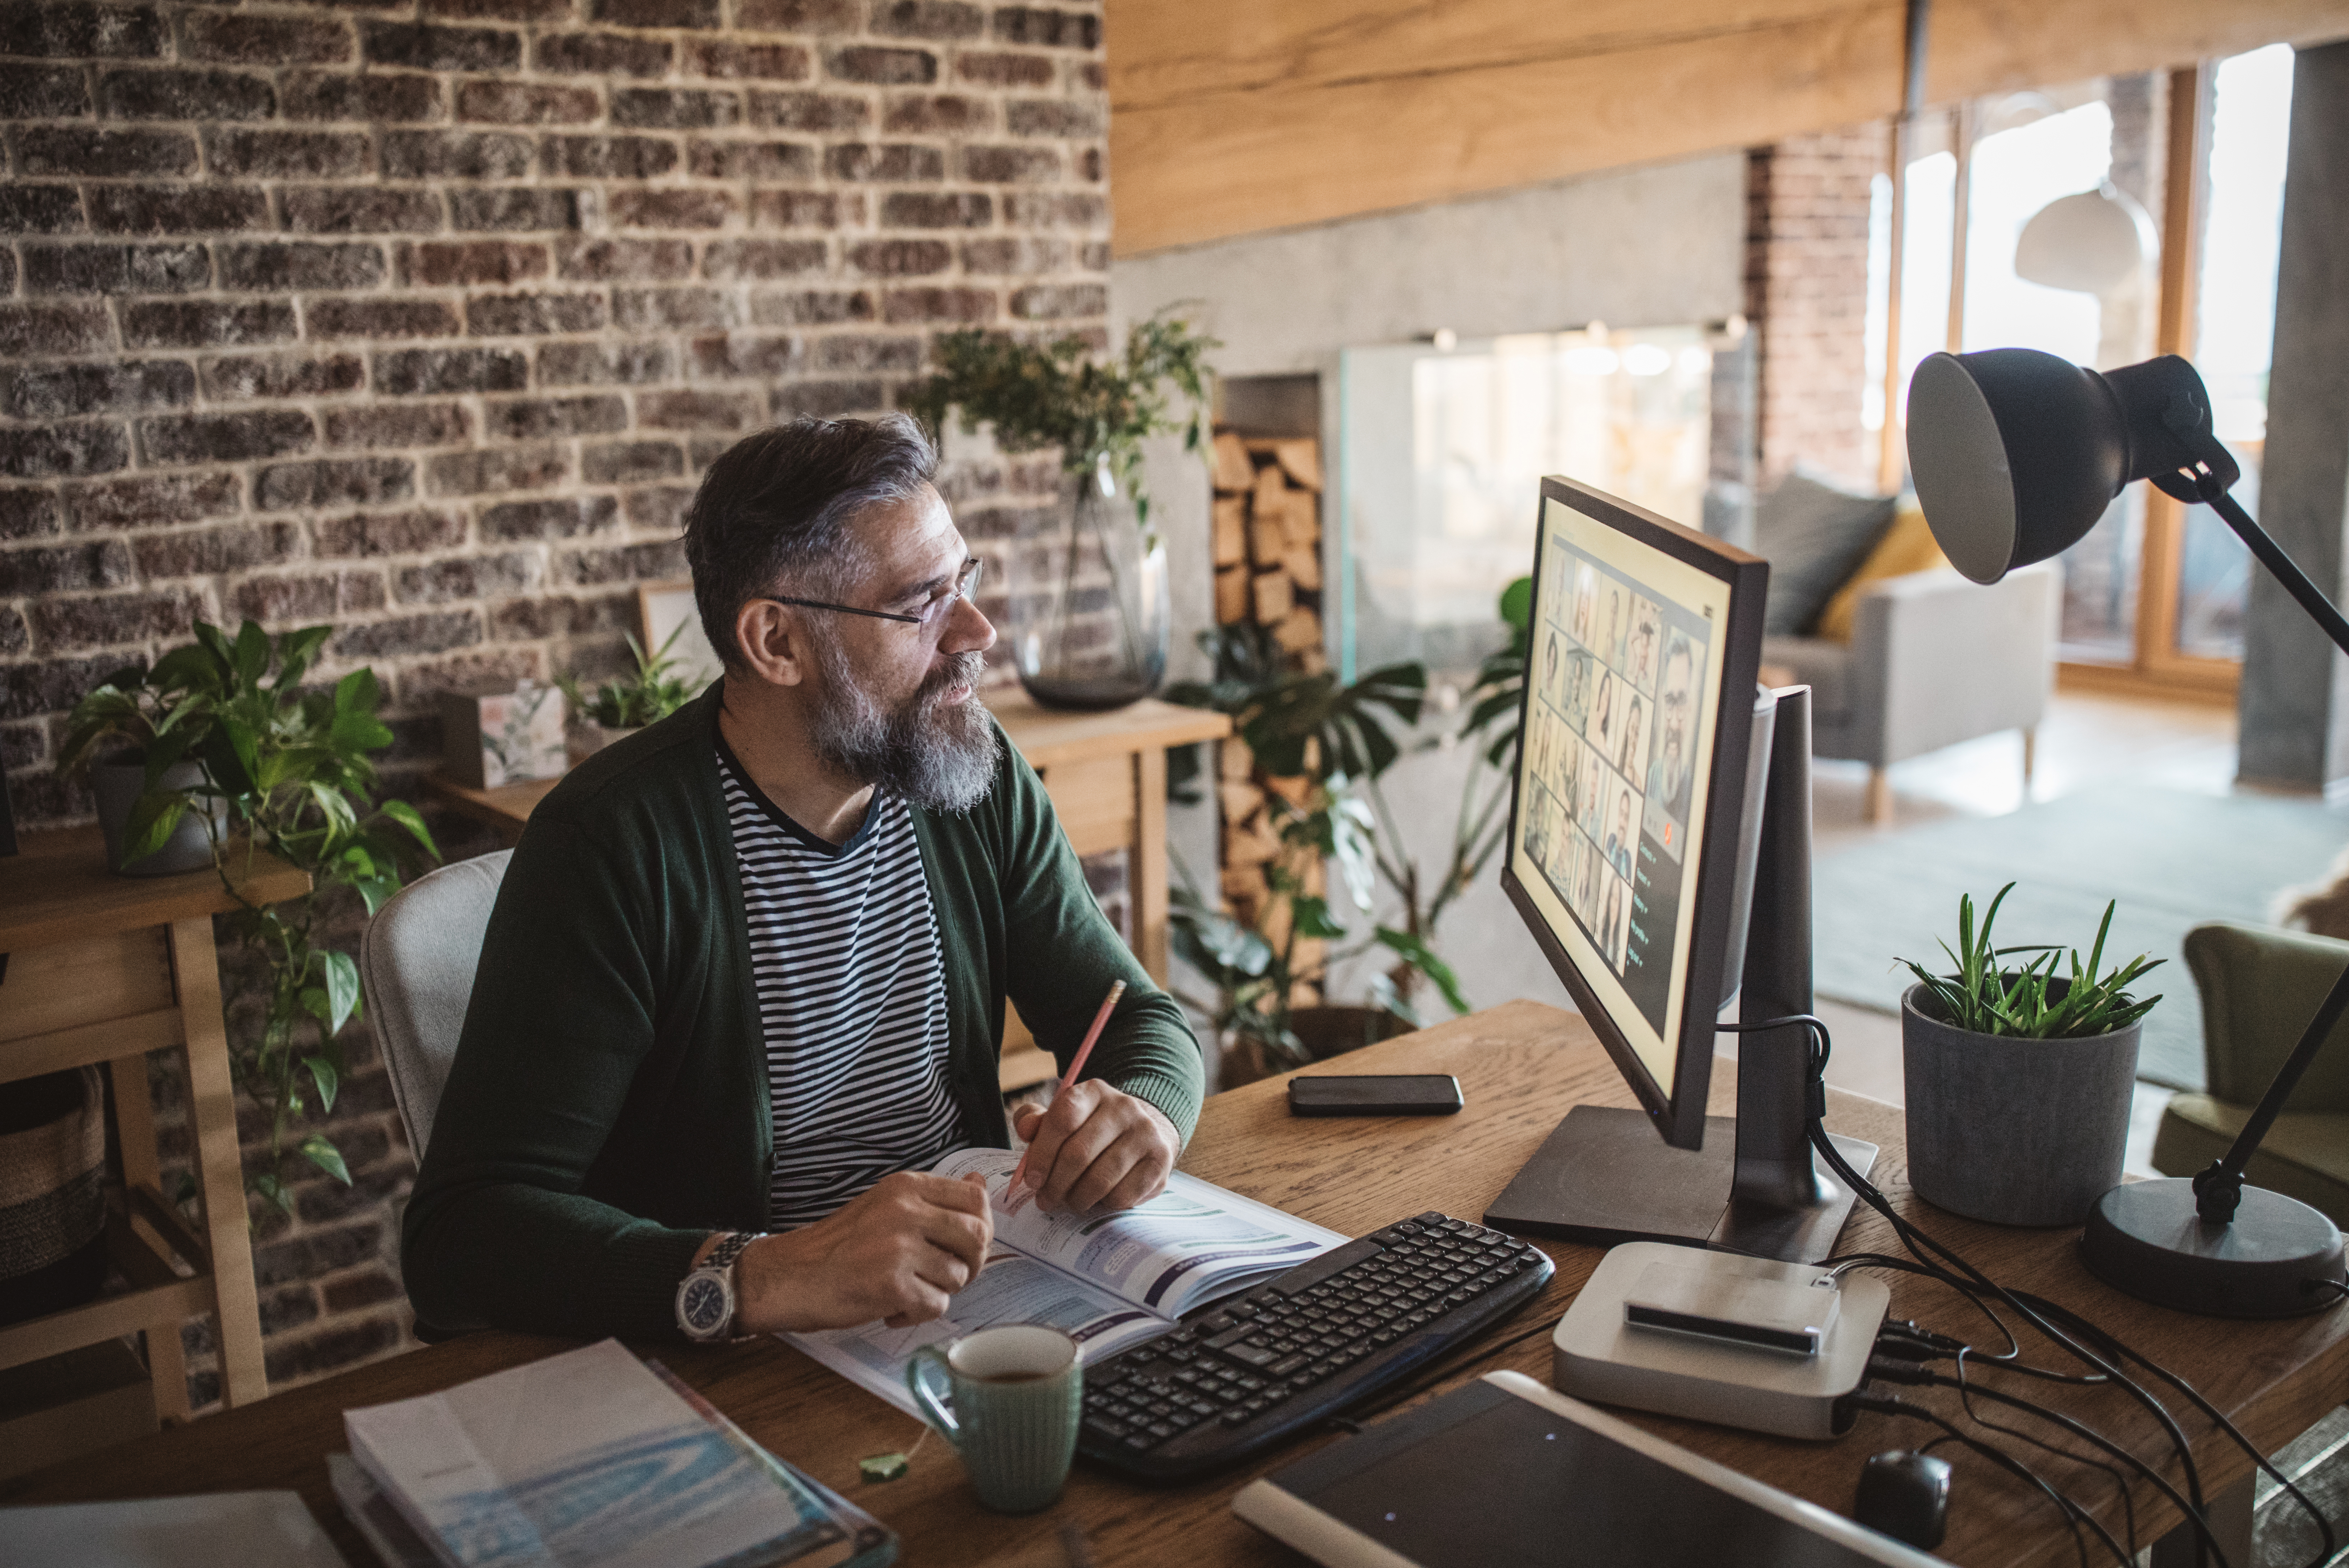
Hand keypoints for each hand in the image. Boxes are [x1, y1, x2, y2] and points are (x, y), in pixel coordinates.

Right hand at [720, 1171, 992, 1332]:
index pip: (975, 1200)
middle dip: (970, 1264)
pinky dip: (917, 1315)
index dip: (980, 1228)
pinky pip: (936, 1306)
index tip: (962, 1246)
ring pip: (958, 1276)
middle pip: (978, 1237)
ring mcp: (899, 1247)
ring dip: (937, 1292)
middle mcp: (905, 1211)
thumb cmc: (839, 1246)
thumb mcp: (885, 1206)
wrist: (791, 1276)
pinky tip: (891, 1309)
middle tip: (941, 1275)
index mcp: (906, 1187)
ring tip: (905, 1290)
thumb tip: (979, 1185)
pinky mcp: (891, 1284)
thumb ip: (933, 1200)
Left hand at [1011, 1081, 1177, 1214]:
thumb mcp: (1061, 1118)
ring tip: (1069, 1202)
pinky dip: (1104, 1205)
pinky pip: (1123, 1195)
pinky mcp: (1160, 1161)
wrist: (1143, 1132)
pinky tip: (1098, 1200)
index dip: (1042, 1153)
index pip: (1063, 1118)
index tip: (1031, 1179)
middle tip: (1045, 1200)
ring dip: (1077, 1199)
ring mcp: (1146, 1133)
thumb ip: (1036, 1121)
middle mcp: (1124, 1107)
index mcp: (1094, 1091)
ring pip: (1100, 1179)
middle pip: (1079, 1153)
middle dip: (1055, 1184)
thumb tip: (1025, 1129)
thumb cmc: (1090, 1129)